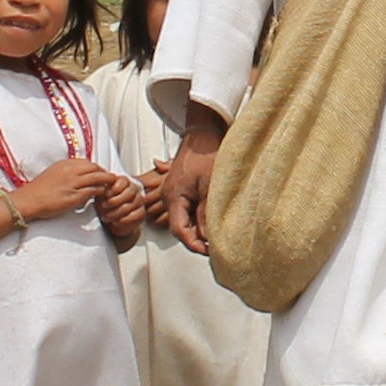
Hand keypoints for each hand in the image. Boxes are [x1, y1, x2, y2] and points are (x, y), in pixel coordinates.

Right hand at [8, 152, 110, 225]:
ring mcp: (73, 183)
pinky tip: (101, 196)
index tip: (100, 173)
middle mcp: (70, 171)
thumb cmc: (39, 189)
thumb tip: (79, 174)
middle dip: (104, 174)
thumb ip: (66, 171)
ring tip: (110, 187)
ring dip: (106, 182)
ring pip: (97, 178)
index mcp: (65, 164)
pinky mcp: (74, 196)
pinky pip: (93, 191)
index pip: (88, 162)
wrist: (29, 200)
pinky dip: (100, 192)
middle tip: (110, 180)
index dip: (97, 168)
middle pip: (95, 168)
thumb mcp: (53, 173)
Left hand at [95, 173, 147, 246]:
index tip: (106, 195)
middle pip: (129, 192)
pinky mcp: (141, 212)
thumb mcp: (100, 195)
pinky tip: (116, 221)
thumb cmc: (105, 204)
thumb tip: (100, 189)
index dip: (114, 189)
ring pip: (132, 204)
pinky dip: (124, 219)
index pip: (124, 181)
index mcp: (124, 181)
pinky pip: (137, 215)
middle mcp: (134, 188)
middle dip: (115, 201)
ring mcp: (139, 200)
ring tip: (108, 216)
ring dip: (117, 212)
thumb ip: (102, 190)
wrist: (110, 218)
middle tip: (104, 206)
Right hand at [156, 125, 219, 253]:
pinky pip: (186, 210)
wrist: (202, 135)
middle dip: (196, 239)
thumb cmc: (206, 155)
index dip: (193, 244)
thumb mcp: (210, 187)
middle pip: (180, 227)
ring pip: (183, 220)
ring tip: (215, 235)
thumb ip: (206, 213)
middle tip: (215, 247)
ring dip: (197, 229)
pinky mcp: (180, 190)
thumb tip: (207, 236)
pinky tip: (210, 221)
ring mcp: (173, 194)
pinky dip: (196, 218)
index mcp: (174, 197)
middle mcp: (169, 197)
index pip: (179, 230)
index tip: (208, 251)